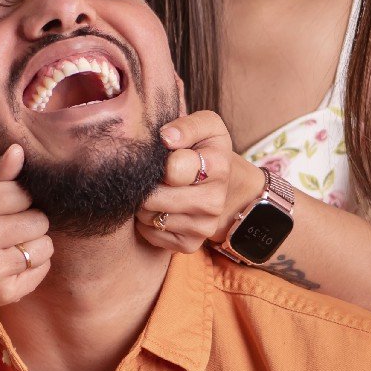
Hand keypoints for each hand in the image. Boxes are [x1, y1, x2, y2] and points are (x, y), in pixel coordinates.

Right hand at [0, 145, 52, 308]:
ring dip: (34, 240)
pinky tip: (12, 258)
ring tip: (12, 239)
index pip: (21, 193)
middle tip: (8, 222)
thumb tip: (19, 152)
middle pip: (37, 220)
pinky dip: (34, 261)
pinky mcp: (2, 294)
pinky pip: (42, 269)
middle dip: (28, 217)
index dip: (18, 195)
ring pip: (44, 246)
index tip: (4, 202)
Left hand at [136, 112, 261, 252]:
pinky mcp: (190, 245)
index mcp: (217, 167)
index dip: (159, 161)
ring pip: (148, 217)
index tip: (163, 156)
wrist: (227, 185)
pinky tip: (159, 207)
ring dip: (143, 202)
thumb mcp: (206, 126)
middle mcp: (213, 201)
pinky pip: (150, 234)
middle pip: (154, 198)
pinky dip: (146, 221)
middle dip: (145, 184)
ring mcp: (203, 227)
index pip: (172, 169)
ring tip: (155, 188)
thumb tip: (166, 138)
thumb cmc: (208, 150)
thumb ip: (187, 126)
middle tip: (151, 175)